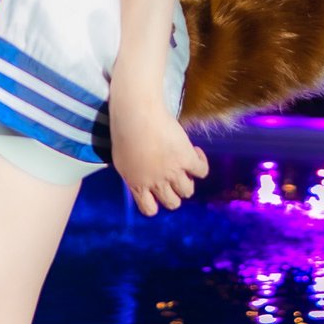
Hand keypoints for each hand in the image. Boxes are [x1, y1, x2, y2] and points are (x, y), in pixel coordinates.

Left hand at [110, 101, 208, 215]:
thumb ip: (132, 173)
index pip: (149, 209)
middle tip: (173, 176)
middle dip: (174, 193)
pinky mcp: (187, 158)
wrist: (136, 114)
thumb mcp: (121, 159)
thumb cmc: (124, 130)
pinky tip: (195, 151)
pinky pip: (202, 171)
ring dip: (187, 180)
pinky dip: (201, 163)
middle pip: (172, 203)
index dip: (155, 202)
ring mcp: (173, 172)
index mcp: (137, 185)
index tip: (157, 191)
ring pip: (188, 191)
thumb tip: (138, 175)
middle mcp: (156, 183)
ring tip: (184, 164)